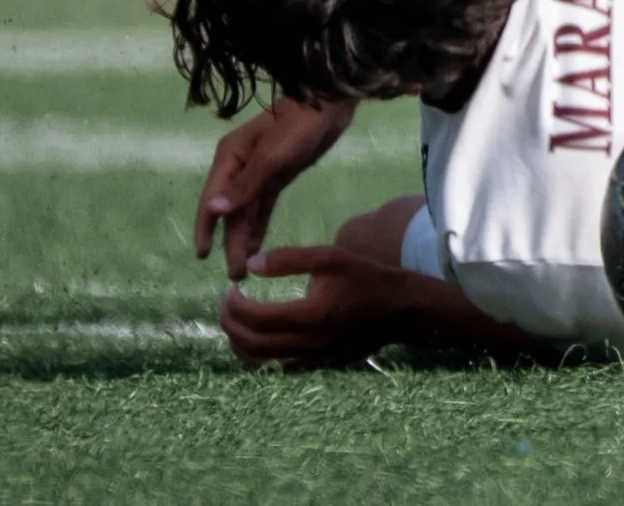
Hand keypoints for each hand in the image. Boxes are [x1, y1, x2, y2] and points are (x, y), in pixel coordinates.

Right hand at [194, 97, 355, 277]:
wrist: (330, 105)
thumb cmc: (298, 126)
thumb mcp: (271, 157)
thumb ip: (244, 185)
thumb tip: (213, 209)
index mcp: (230, 157)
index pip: (212, 198)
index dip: (206, 227)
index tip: (203, 255)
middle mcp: (239, 166)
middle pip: (229, 210)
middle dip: (229, 241)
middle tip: (235, 274)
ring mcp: (258, 172)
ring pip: (245, 212)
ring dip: (242, 238)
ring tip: (242, 270)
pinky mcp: (277, 176)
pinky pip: (262, 207)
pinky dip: (257, 227)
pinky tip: (255, 248)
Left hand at [219, 245, 417, 370]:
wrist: (398, 308)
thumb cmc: (365, 276)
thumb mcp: (330, 256)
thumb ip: (289, 259)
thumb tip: (250, 265)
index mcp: (310, 315)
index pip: (256, 318)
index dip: (235, 306)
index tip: (230, 290)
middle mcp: (308, 344)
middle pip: (252, 344)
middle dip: (230, 324)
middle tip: (225, 304)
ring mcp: (312, 359)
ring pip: (260, 361)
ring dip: (239, 343)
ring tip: (235, 320)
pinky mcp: (317, 365)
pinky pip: (277, 367)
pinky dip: (258, 354)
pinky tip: (257, 336)